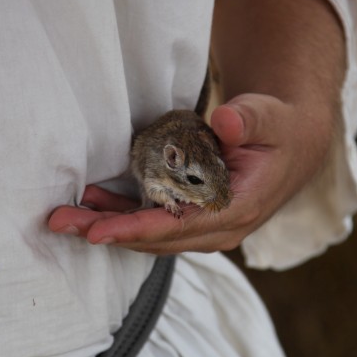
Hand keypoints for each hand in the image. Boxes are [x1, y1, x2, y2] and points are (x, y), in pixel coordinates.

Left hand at [47, 92, 334, 254]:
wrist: (295, 145)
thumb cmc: (280, 129)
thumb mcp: (270, 118)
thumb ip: (248, 119)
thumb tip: (225, 121)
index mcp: (238, 210)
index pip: (177, 227)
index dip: (134, 230)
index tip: (96, 232)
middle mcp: (220, 229)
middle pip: (154, 238)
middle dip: (106, 231)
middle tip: (61, 221)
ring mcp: (207, 228)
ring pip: (150, 235)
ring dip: (109, 225)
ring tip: (67, 215)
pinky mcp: (196, 220)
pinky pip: (155, 223)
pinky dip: (124, 216)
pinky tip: (96, 202)